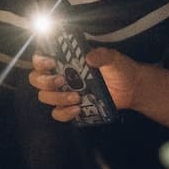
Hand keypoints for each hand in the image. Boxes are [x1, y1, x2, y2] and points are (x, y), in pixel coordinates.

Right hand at [29, 49, 151, 122]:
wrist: (132, 89)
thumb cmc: (119, 69)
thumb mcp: (112, 58)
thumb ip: (102, 55)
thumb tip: (89, 57)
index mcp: (65, 60)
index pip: (40, 58)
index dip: (39, 60)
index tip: (51, 62)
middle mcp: (60, 75)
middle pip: (36, 79)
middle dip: (45, 81)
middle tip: (62, 80)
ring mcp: (64, 92)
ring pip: (45, 97)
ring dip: (56, 97)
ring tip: (76, 97)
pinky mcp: (71, 107)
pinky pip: (58, 113)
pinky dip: (64, 113)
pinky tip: (77, 109)